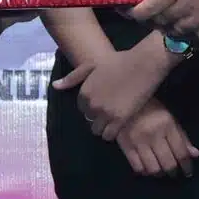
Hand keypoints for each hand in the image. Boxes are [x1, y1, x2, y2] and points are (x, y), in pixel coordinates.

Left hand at [52, 43, 166, 138]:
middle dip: (98, 117)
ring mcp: (105, 113)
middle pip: (89, 120)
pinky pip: (109, 136)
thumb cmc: (119, 62)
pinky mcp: (119, 120)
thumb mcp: (92, 65)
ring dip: (104, 126)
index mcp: (84, 92)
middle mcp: (91, 104)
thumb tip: (55, 86)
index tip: (104, 101)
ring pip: (97, 130)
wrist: (143, 64)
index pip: (82, 109)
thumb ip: (73, 77)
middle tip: (112, 109)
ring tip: (115, 118)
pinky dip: (113, 133)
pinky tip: (120, 124)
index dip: (93, 106)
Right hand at [115, 100, 198, 178]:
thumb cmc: (151, 109)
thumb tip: (195, 155)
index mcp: (167, 125)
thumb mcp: (170, 119)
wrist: (123, 101)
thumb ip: (182, 137)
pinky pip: (137, 167)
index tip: (188, 172)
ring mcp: (138, 141)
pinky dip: (144, 171)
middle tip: (174, 173)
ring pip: (153, 168)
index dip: (186, 166)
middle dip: (173, 172)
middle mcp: (154, 135)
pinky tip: (146, 168)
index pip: (181, 152)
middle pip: (167, 163)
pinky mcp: (125, 146)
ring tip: (160, 171)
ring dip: (159, 173)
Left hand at [133, 0, 198, 44]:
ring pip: (177, 32)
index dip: (135, 13)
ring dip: (171, 27)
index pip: (148, 8)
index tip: (131, 12)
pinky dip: (190, 33)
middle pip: (161, 22)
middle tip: (152, 14)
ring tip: (172, 20)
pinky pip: (197, 38)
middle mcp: (187, 8)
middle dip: (153, 19)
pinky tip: (192, 26)